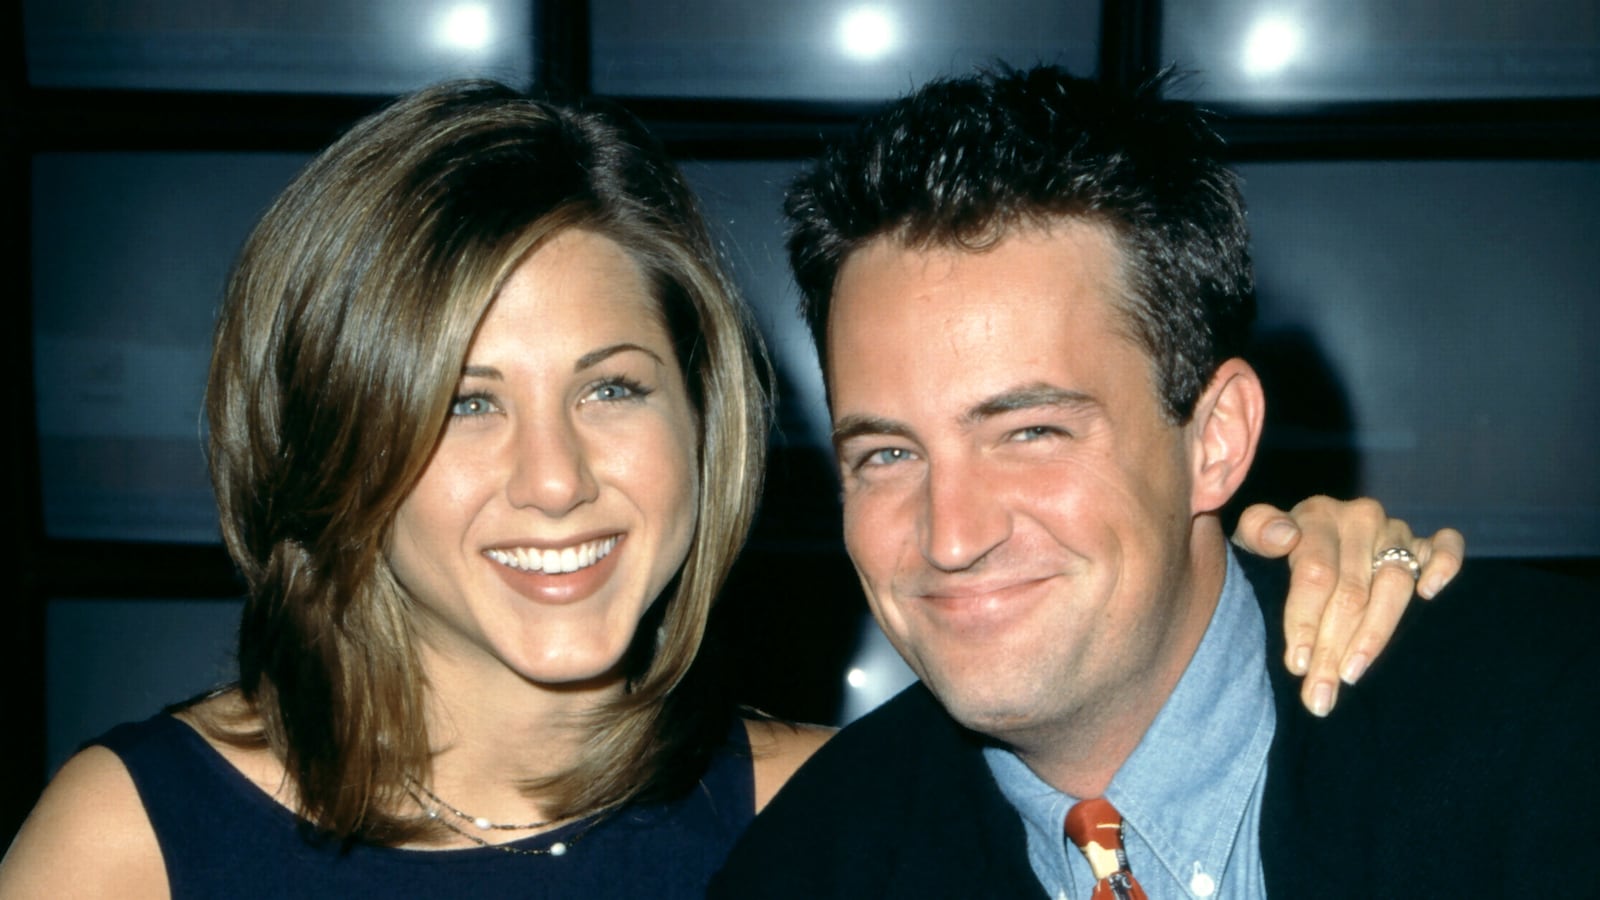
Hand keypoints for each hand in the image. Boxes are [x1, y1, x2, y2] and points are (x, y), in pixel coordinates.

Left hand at [1231, 496, 1465, 717]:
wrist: (1300, 534)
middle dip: (1332, 647)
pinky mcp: (1422, 542)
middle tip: (1319, 692)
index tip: (1296, 665)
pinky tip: (1430, 594)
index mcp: (1316, 515)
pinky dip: (1444, 566)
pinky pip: (1446, 546)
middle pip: (1352, 591)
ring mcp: (1394, 530)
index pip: (1316, 573)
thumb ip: (1258, 532)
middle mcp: (1359, 518)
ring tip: (1350, 675)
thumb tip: (1287, 537)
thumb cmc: (1273, 546)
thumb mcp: (1252, 538)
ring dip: (1374, 636)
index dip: (1304, 621)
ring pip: (1395, 585)